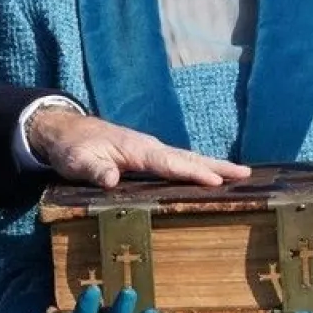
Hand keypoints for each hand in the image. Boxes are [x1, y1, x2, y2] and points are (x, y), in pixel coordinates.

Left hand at [26, 109, 251, 188]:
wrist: (66, 131)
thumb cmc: (72, 148)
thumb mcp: (77, 161)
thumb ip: (94, 169)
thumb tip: (112, 179)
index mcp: (137, 149)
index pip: (169, 163)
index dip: (193, 173)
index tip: (217, 180)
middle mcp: (149, 147)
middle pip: (187, 157)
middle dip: (216, 166)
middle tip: (246, 174)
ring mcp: (150, 150)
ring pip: (186, 158)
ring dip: (212, 166)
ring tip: (239, 175)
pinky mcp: (147, 156)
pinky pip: (177, 162)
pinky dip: (197, 167)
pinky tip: (208, 177)